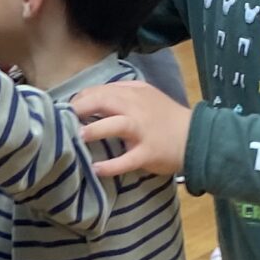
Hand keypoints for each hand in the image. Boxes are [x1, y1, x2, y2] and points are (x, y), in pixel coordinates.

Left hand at [72, 78, 192, 179]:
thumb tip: (90, 97)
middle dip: (82, 107)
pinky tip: (96, 168)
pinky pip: (127, 160)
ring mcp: (143, 131)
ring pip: (116, 125)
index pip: (101, 90)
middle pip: (105, 101)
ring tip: (78, 137)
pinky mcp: (148, 153)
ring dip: (95, 130)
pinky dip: (111, 165)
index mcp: (134, 93)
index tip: (67, 111)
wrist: (196, 138)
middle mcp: (137, 108)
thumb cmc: (166, 118)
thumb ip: (122, 93)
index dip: (81, 99)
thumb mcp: (146, 96)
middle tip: (64, 119)